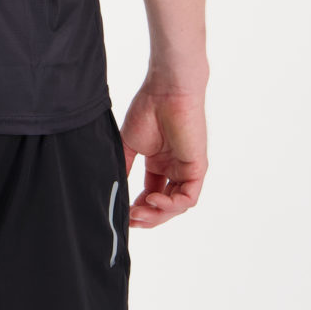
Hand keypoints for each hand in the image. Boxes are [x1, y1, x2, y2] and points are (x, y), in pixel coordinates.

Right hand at [120, 73, 207, 227]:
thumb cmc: (148, 109)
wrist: (166, 90)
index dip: (138, 208)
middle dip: (147, 217)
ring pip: (176, 206)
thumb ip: (123, 168)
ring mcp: (186, 169)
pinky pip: (188, 198)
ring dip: (157, 214)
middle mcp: (174, 168)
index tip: (123, 213)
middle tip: (130, 219)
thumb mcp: (129, 145)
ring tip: (138, 212)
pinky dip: (170, 204)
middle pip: (164, 205)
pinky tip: (153, 198)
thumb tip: (113, 191)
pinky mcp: (197, 168)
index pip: (151, 195)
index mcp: (160, 163)